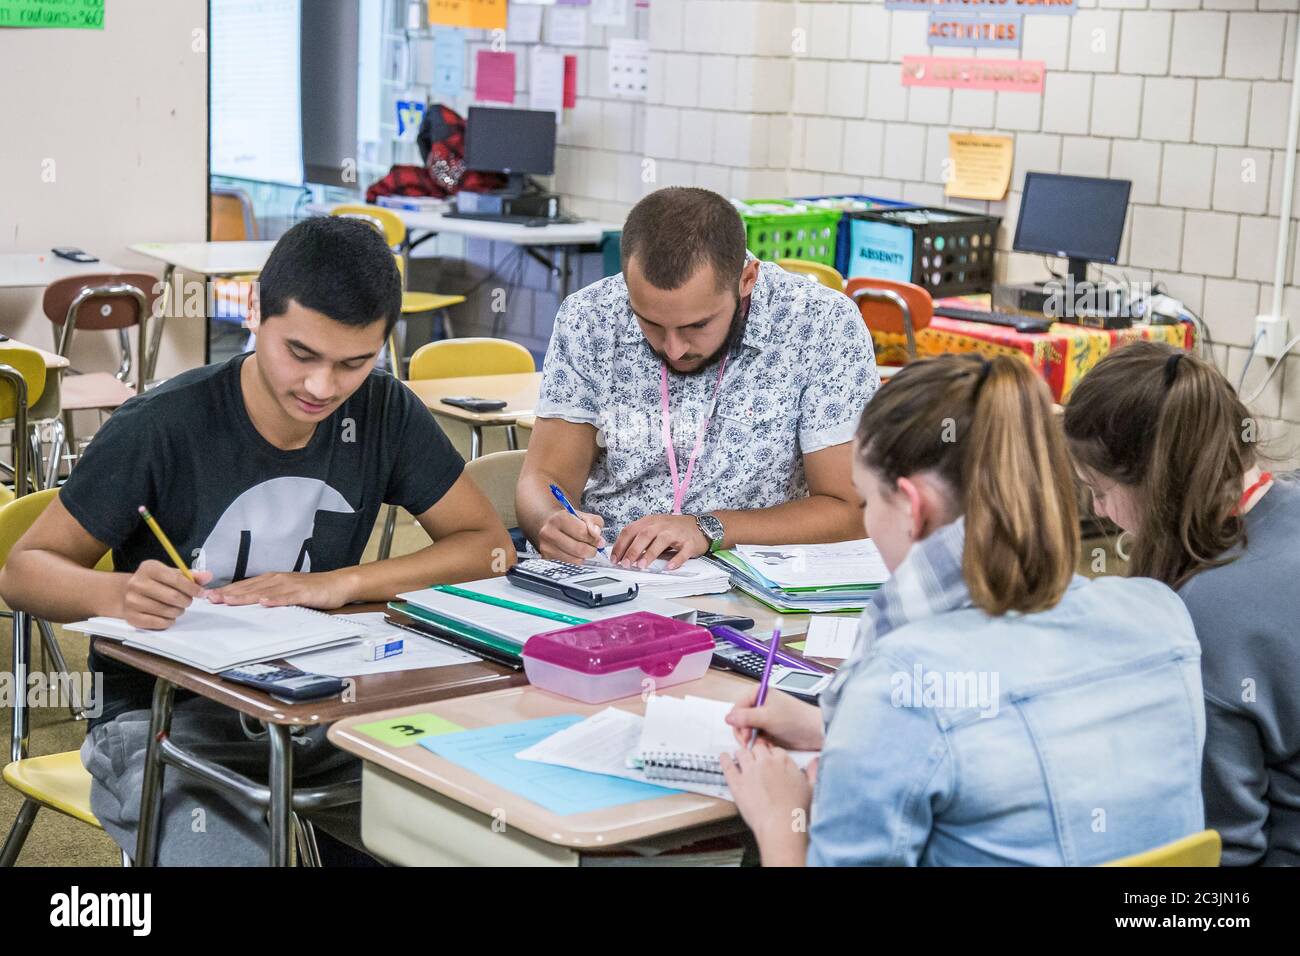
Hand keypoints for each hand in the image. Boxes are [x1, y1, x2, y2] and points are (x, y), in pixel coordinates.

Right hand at [119, 560, 213, 629]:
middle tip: (187, 601)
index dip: (192, 588)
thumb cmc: (155, 582)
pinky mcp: (132, 617)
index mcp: (149, 568)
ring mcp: (132, 601)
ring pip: (167, 611)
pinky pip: (159, 623)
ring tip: (176, 607)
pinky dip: (168, 621)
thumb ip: (191, 576)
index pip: (176, 579)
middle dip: (186, 601)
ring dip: (178, 611)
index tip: (201, 593)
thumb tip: (208, 576)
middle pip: (172, 597)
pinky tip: (166, 615)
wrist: (127, 593)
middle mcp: (137, 583)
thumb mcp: (171, 573)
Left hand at [205, 569, 353, 608]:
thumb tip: (247, 603)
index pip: (244, 586)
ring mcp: (290, 586)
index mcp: (271, 579)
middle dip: (229, 594)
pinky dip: (276, 600)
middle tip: (210, 599)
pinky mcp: (303, 593)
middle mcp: (278, 580)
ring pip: (264, 592)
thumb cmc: (311, 589)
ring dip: (245, 596)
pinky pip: (288, 598)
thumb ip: (268, 595)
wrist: (337, 583)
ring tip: (228, 601)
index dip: (226, 591)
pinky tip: (265, 603)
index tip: (208, 597)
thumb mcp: (286, 591)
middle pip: (249, 588)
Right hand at [536, 509, 605, 563]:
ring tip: (583, 549)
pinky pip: (569, 566)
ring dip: (584, 557)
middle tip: (593, 547)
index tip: (598, 539)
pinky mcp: (546, 558)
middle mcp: (549, 532)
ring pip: (575, 560)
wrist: (547, 525)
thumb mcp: (583, 516)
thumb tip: (597, 536)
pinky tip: (574, 554)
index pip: (582, 532)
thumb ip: (594, 523)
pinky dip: (576, 561)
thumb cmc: (567, 521)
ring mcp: (546, 547)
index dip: (594, 538)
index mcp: (559, 518)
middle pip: (579, 549)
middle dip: (592, 550)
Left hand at [610, 514, 707, 570]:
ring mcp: (676, 533)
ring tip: (641, 566)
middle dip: (632, 550)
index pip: (630, 530)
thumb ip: (639, 538)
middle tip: (625, 564)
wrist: (700, 525)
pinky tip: (669, 567)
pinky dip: (676, 560)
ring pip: (661, 541)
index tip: (615, 558)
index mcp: (650, 521)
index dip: (621, 545)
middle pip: (644, 535)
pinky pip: (682, 552)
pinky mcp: (689, 542)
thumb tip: (622, 554)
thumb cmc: (674, 528)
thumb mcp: (654, 528)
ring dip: (650, 554)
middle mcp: (662, 525)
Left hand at [719, 741, 814, 864]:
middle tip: (755, 758)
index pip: (774, 750)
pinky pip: (727, 766)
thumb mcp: (812, 788)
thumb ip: (813, 771)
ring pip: (742, 753)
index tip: (770, 759)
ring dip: (741, 754)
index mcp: (783, 761)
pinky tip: (724, 757)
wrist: (782, 826)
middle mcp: (765, 762)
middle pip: (757, 748)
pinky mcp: (737, 783)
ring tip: (740, 757)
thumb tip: (816, 760)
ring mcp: (750, 771)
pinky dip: (724, 760)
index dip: (771, 755)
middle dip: (757, 753)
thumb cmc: (797, 811)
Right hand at [725, 687, 824, 750]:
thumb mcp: (768, 717)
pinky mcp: (767, 729)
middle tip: (750, 742)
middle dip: (744, 733)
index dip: (738, 722)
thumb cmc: (796, 719)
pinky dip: (758, 743)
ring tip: (762, 744)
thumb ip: (746, 717)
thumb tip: (728, 718)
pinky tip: (766, 745)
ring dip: (751, 739)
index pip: (737, 708)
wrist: (814, 732)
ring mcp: (762, 717)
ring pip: (745, 730)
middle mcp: (759, 704)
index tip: (744, 734)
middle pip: (739, 720)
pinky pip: (754, 737)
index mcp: (758, 693)